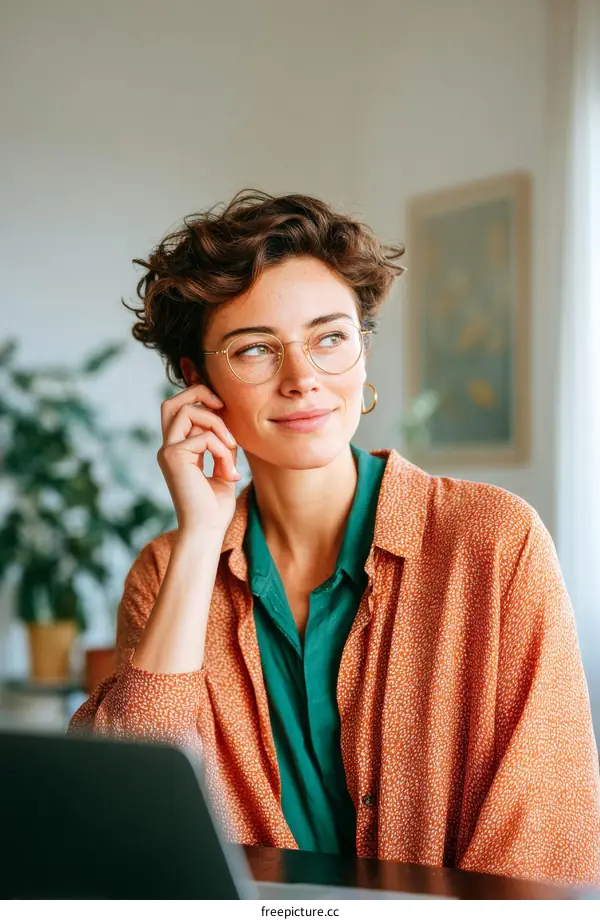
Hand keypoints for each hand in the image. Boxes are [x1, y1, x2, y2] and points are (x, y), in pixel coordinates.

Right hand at [157, 383, 241, 537]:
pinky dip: (223, 450)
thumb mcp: (222, 469)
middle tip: (222, 406)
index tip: (225, 411)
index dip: (201, 401)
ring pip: (188, 411)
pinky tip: (230, 473)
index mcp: (178, 451)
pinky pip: (204, 437)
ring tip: (232, 449)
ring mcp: (167, 452)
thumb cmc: (214, 507)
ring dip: (217, 425)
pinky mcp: (173, 457)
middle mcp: (168, 449)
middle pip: (172, 402)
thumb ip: (221, 446)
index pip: (181, 411)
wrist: (206, 531)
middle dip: (198, 393)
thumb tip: (227, 422)